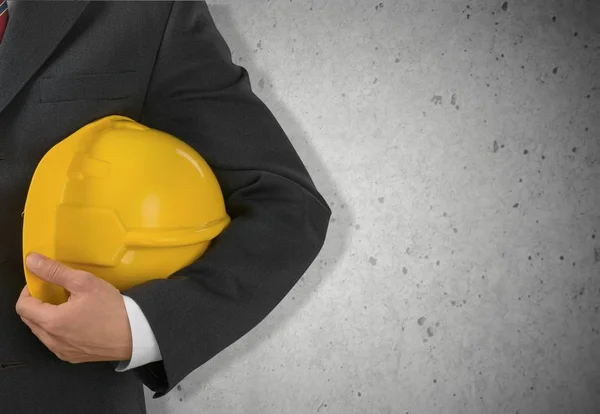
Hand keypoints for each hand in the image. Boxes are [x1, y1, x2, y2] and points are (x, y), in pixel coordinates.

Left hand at [15, 253, 132, 362]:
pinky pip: (56, 342)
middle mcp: (52, 340)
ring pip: (42, 332)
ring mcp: (62, 351)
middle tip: (57, 292)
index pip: (22, 306)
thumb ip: (55, 271)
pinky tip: (78, 322)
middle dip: (38, 303)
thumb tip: (32, 261)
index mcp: (51, 322)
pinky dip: (60, 331)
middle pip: (30, 319)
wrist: (136, 334)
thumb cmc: (112, 309)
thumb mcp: (85, 282)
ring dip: (48, 317)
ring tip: (70, 306)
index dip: (29, 291)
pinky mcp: (73, 357)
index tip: (43, 283)